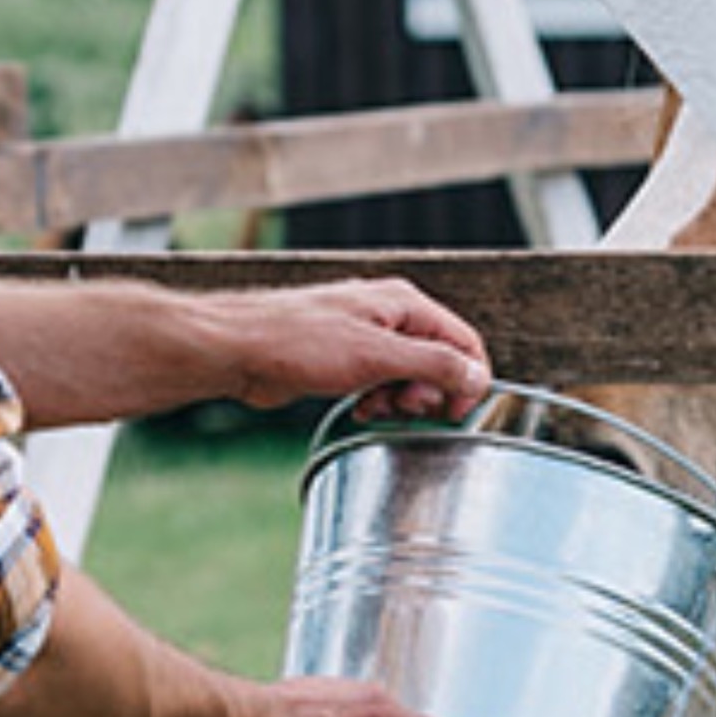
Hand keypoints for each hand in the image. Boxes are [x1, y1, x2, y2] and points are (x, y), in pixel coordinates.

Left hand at [229, 279, 491, 420]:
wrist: (239, 351)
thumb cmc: (298, 342)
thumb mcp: (377, 356)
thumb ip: (433, 364)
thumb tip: (476, 376)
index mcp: (403, 303)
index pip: (463, 340)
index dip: (468, 379)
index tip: (456, 413)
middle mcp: (388, 315)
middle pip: (437, 360)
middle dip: (428, 392)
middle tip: (406, 410)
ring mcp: (365, 337)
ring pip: (408, 375)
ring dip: (402, 400)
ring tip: (378, 409)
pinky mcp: (344, 359)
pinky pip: (380, 383)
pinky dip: (379, 400)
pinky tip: (362, 409)